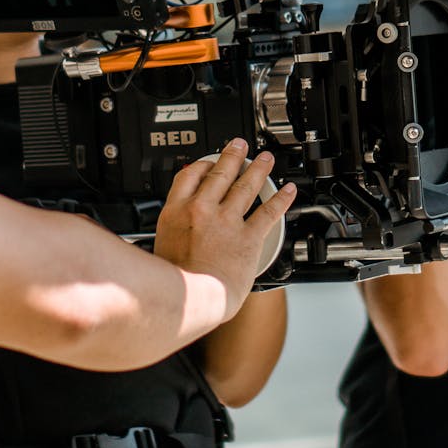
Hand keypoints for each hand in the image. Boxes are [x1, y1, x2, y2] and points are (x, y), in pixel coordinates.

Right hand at [154, 139, 295, 320]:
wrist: (190, 300)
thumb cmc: (174, 281)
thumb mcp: (160, 245)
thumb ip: (171, 228)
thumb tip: (174, 225)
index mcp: (176, 211)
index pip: (190, 175)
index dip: (202, 164)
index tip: (209, 162)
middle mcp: (202, 210)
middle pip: (220, 173)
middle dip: (232, 156)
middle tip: (240, 146)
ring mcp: (226, 221)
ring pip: (246, 186)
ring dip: (258, 169)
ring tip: (266, 159)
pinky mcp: (248, 237)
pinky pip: (268, 212)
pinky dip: (281, 199)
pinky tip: (288, 191)